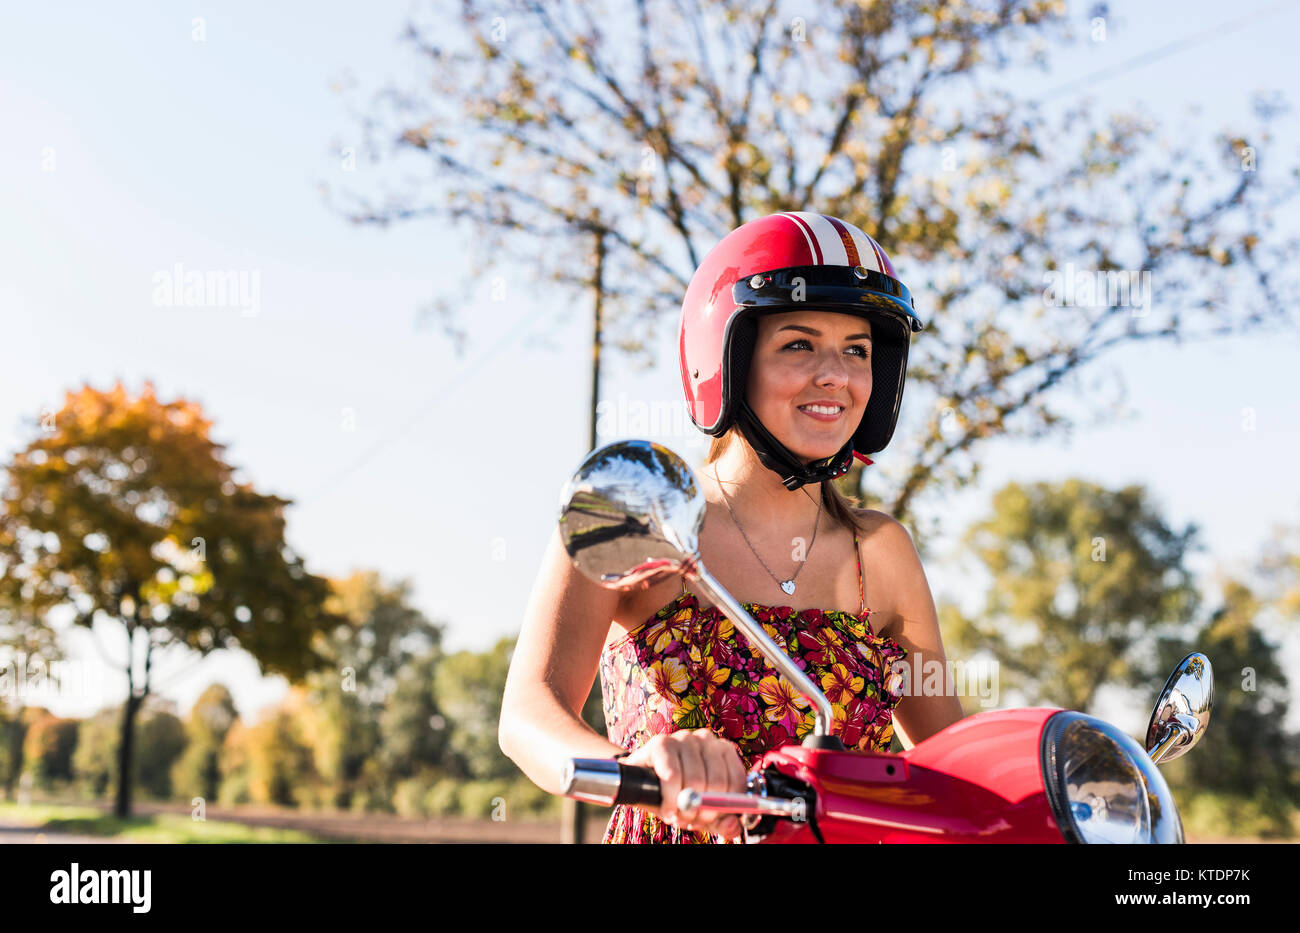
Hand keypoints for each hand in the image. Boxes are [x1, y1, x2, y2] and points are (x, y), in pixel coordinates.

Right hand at [620, 729, 747, 840]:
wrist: (643, 783)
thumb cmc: (678, 793)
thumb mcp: (703, 811)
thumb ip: (722, 821)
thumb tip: (733, 825)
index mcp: (724, 750)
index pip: (736, 781)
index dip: (724, 807)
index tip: (710, 818)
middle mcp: (706, 739)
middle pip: (717, 782)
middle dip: (703, 809)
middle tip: (690, 819)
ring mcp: (684, 738)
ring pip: (695, 780)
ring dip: (685, 807)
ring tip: (677, 813)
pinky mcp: (661, 742)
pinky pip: (672, 776)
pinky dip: (670, 798)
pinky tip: (667, 808)